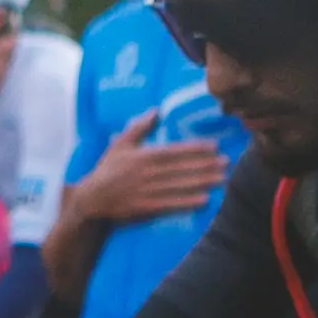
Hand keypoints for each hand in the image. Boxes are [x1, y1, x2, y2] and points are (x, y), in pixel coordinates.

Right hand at [68, 115, 230, 231]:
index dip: (195, 148)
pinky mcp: (146, 207)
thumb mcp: (119, 144)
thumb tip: (156, 110)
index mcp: (142, 156)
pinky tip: (204, 200)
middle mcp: (147, 173)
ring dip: (202, 182)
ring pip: (180, 185)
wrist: (91, 199)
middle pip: (182, 168)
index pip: (174, 151)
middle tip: (226, 162)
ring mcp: (147, 190)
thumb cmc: (107, 170)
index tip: (214, 146)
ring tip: (222, 178)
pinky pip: (171, 204)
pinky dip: (188, 202)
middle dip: (206, 165)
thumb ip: (138, 127)